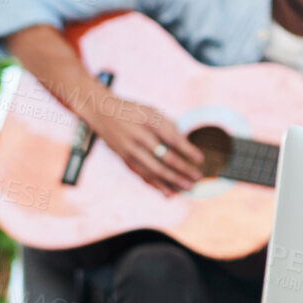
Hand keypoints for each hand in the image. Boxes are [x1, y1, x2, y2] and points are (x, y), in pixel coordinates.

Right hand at [82, 92, 204, 194]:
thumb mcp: (150, 110)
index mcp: (148, 120)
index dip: (188, 150)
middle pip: (164, 158)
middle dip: (183, 169)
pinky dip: (156, 184)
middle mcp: (138, 136)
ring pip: (154, 170)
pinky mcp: (124, 159)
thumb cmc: (132, 110)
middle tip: (197, 178)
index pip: (172, 138)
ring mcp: (130, 150)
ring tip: (186, 188)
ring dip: (172, 181)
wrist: (101, 113)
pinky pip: (142, 174)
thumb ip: (167, 125)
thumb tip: (185, 144)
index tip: (200, 159)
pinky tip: (168, 191)